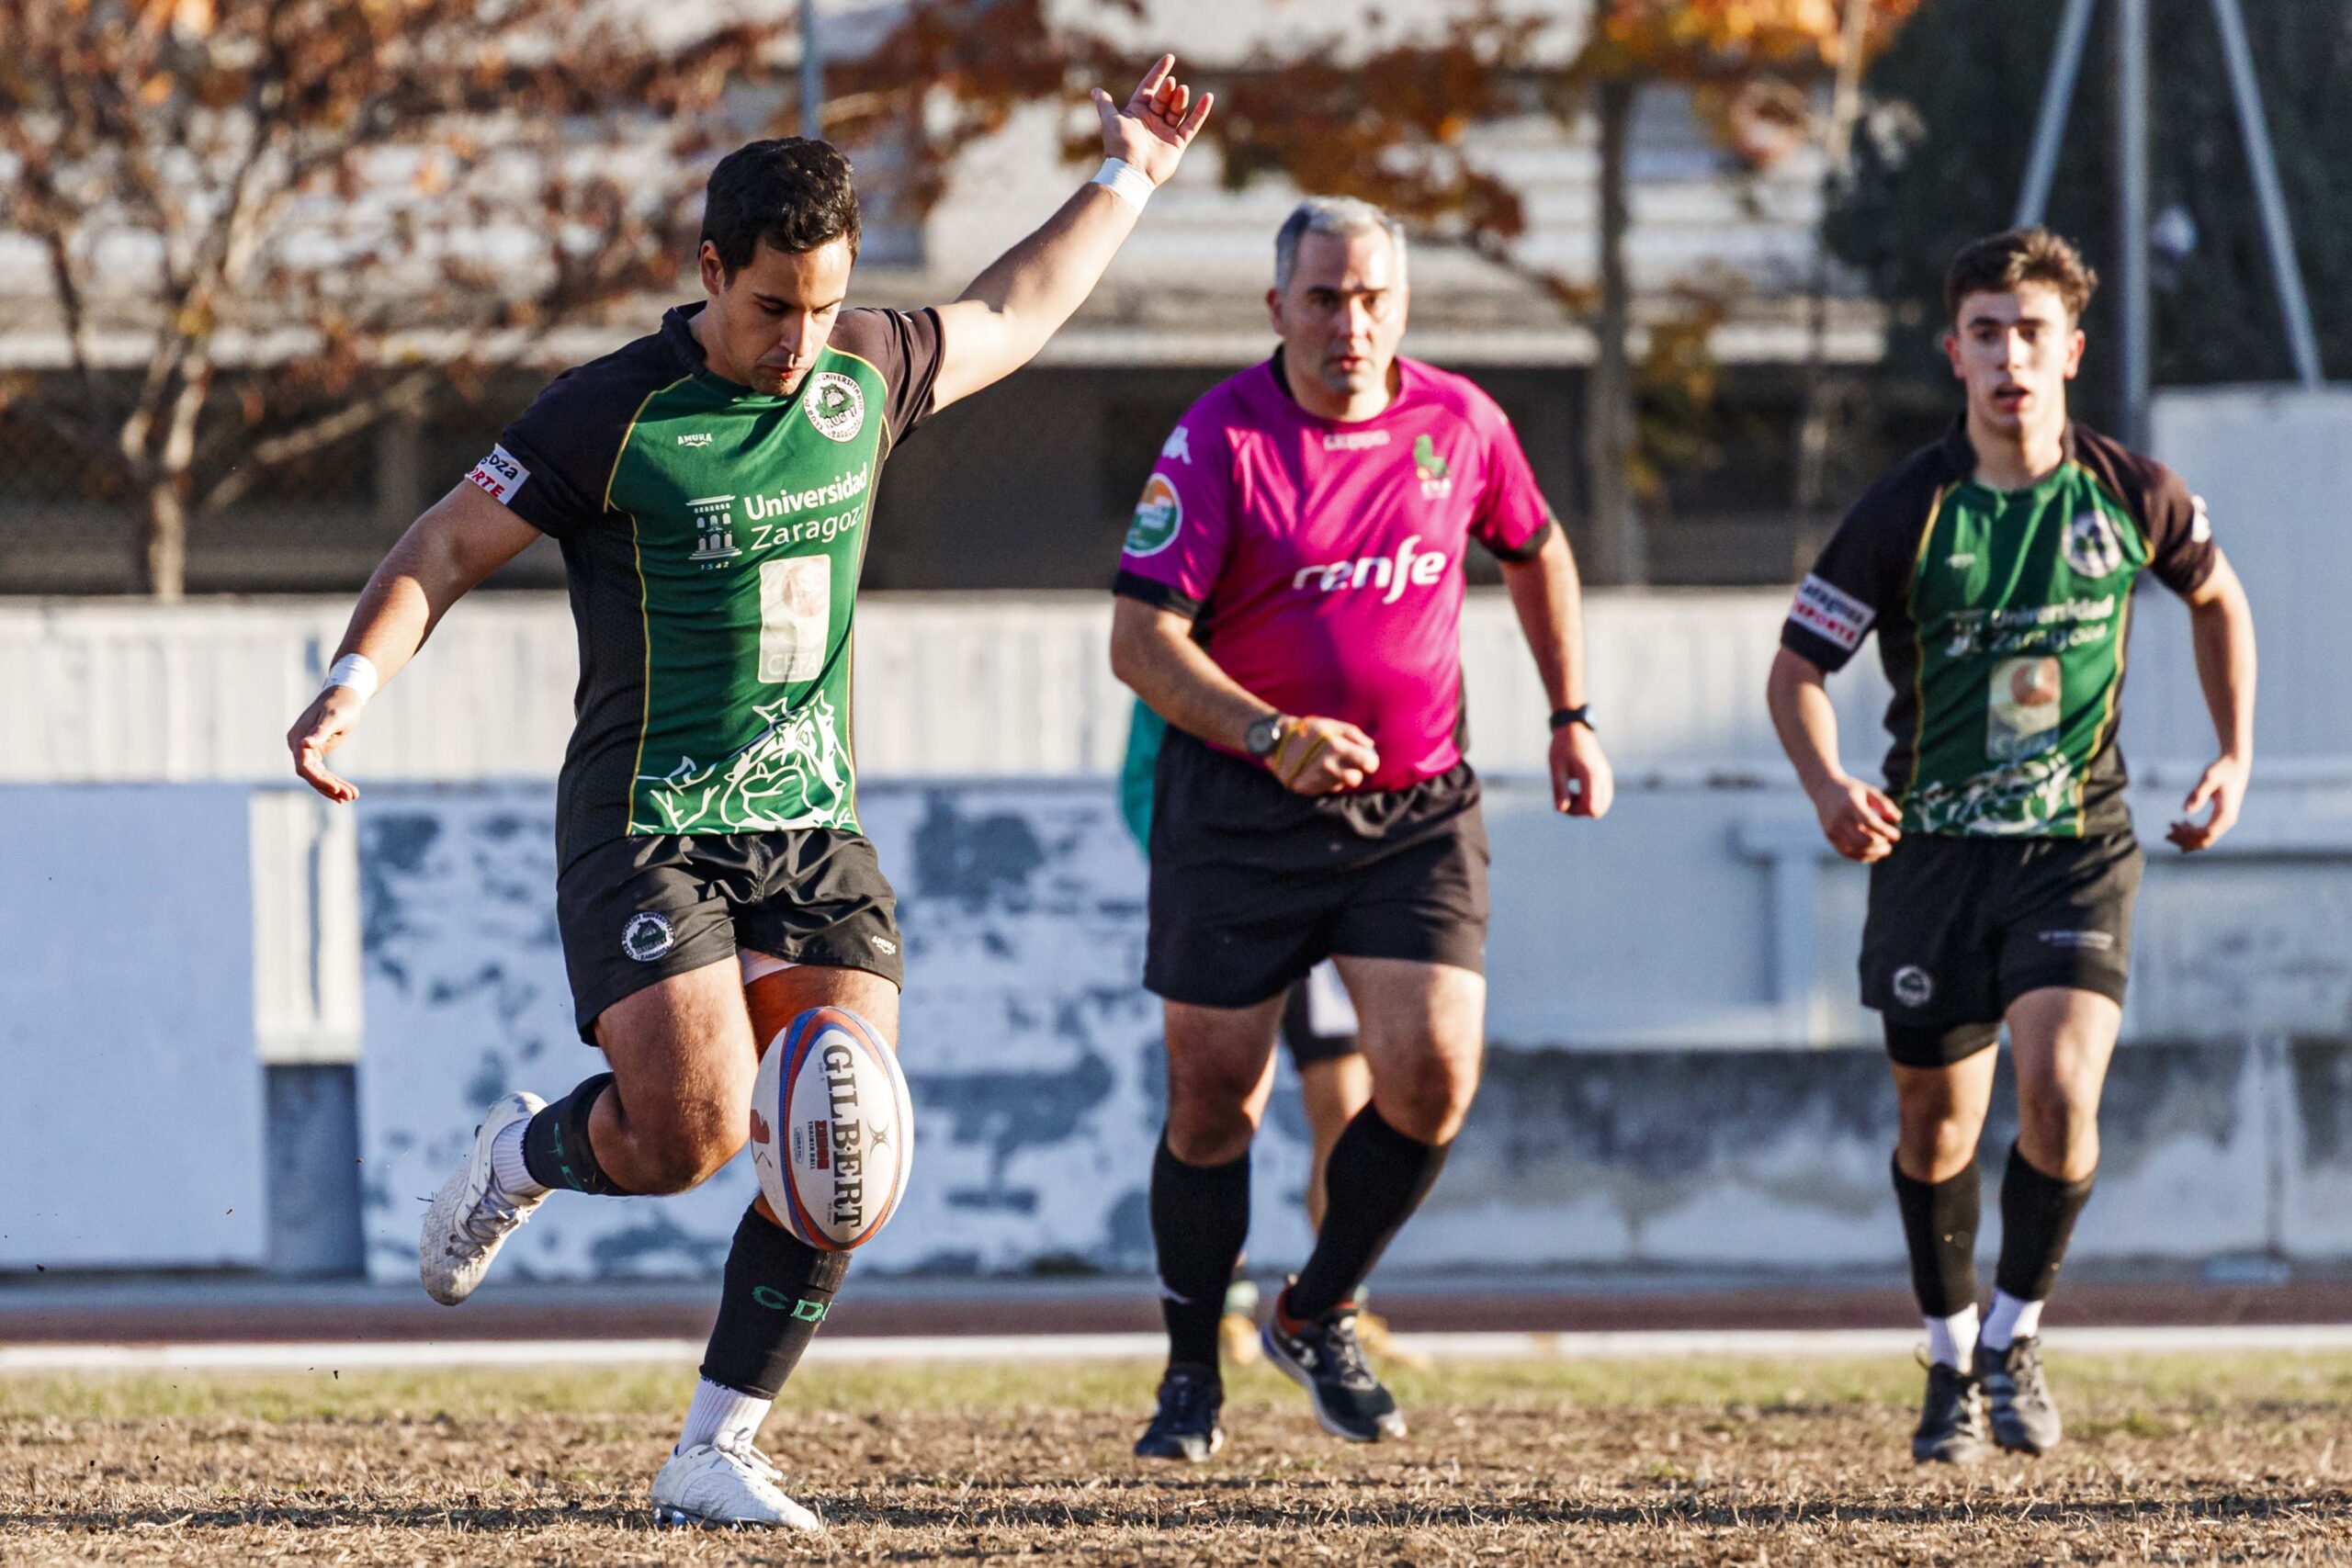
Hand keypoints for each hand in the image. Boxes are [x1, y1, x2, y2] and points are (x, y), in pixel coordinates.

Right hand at [287, 686, 365, 802]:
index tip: (337, 790)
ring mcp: (305, 750)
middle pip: (310, 774)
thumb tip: (304, 745)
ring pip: (317, 775)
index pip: (304, 766)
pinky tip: (344, 792)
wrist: (345, 695)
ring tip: (352, 796)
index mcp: (298, 738)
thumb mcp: (333, 718)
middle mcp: (297, 745)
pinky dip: (332, 781)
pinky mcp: (315, 752)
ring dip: (333, 787)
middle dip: (330, 787)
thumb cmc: (340, 705)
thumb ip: (320, 732)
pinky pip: (321, 771)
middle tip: (351, 797)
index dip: (319, 780)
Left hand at [1091, 54, 1212, 186]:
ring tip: (1182, 91)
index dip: (1158, 73)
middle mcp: (1152, 120)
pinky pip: (1192, 125)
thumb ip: (1106, 105)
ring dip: (1180, 99)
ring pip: (1177, 110)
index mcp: (1137, 112)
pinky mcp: (1177, 143)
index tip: (1169, 58)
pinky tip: (1208, 98)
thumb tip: (1095, 91)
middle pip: (1164, 98)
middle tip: (1172, 84)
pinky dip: (1200, 112)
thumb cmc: (1119, 145)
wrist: (1131, 171)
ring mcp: (1166, 131)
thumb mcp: (1110, 120)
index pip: (1150, 87)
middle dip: (1168, 90)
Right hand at [1268, 715, 1378, 795]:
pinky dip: (1325, 781)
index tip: (1366, 759)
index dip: (1370, 762)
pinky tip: (1316, 770)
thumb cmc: (1307, 730)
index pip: (1369, 764)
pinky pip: (1325, 788)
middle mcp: (1328, 767)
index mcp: (1338, 748)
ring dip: (1338, 776)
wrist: (1276, 741)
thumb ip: (1354, 734)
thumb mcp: (1331, 725)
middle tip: (1347, 763)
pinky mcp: (1307, 788)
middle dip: (1355, 772)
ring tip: (1327, 763)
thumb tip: (1370, 746)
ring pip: (1340, 785)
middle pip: (1356, 780)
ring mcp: (1317, 779)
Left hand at [1551, 722, 1612, 818]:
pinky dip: (1591, 800)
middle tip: (1565, 798)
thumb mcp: (1557, 768)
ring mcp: (1607, 777)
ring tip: (1571, 793)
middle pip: (1598, 811)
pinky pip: (1603, 798)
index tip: (1562, 800)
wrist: (1575, 729)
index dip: (1575, 811)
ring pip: (1602, 806)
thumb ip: (1559, 790)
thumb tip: (1560, 810)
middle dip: (1580, 811)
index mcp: (1591, 775)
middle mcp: (1603, 777)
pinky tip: (1578, 790)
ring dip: (1585, 806)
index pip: (1591, 808)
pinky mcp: (1606, 776)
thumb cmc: (1563, 746)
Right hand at [1810, 774, 1900, 862]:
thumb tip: (1897, 818)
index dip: (1886, 831)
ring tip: (1885, 849)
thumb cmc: (1851, 790)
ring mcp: (1832, 829)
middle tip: (1889, 842)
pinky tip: (1874, 853)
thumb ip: (1884, 804)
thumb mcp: (1869, 791)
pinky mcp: (1830, 837)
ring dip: (1874, 852)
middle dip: (1880, 844)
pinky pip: (1847, 853)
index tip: (1897, 835)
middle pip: (1863, 839)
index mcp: (1850, 805)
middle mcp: (1839, 818)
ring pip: (1856, 849)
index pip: (1870, 822)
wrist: (1823, 789)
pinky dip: (1863, 856)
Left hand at [2167, 753, 2248, 851]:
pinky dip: (2193, 832)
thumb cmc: (2221, 769)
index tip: (2172, 825)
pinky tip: (2182, 824)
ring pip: (2206, 838)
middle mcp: (2228, 821)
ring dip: (2188, 838)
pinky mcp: (2222, 817)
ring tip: (2170, 831)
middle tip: (2166, 835)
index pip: (2206, 834)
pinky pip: (2207, 832)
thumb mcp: (2208, 778)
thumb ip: (2198, 794)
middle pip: (2205, 840)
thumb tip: (2185, 812)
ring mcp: (2226, 820)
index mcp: (2225, 814)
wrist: (2236, 763)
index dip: (2188, 835)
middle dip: (2185, 841)